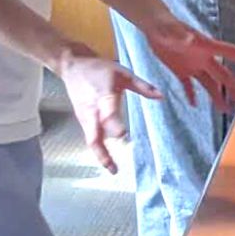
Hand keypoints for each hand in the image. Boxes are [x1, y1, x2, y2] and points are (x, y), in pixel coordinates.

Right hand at [55, 48, 161, 173]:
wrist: (73, 66)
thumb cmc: (99, 69)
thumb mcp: (123, 73)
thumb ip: (142, 86)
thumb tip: (161, 96)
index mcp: (103, 96)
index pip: (107, 113)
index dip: (114, 124)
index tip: (123, 135)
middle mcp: (91, 110)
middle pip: (93, 136)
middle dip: (102, 153)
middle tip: (113, 168)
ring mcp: (84, 117)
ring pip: (90, 140)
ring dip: (100, 155)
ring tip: (113, 168)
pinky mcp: (82, 120)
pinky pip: (90, 137)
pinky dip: (97, 148)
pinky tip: (106, 158)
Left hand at [140, 18, 234, 107]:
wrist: (155, 26)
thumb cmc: (166, 25)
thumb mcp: (173, 30)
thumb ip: (182, 36)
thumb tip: (192, 40)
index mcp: (206, 46)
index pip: (230, 52)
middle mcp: (204, 57)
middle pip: (223, 74)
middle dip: (233, 88)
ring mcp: (193, 65)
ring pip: (209, 83)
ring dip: (217, 96)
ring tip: (225, 109)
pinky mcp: (181, 70)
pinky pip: (189, 86)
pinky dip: (191, 94)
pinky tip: (194, 104)